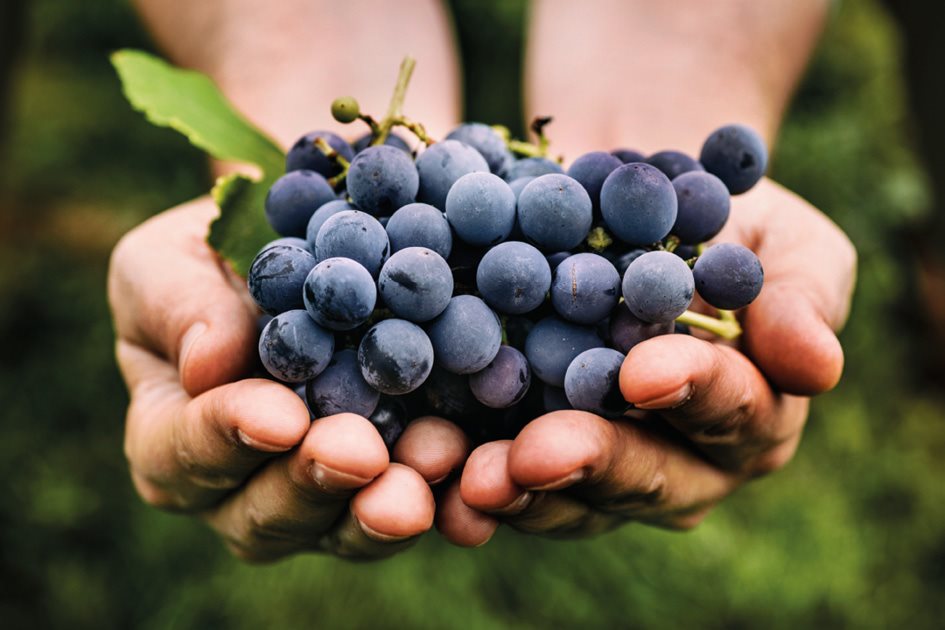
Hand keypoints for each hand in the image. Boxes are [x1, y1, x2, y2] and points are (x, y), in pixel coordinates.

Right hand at [108, 197, 468, 560]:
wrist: (298, 256)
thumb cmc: (214, 259)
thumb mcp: (171, 261)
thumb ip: (178, 307)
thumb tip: (209, 364)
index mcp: (171, 438)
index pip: (182, 453)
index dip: (226, 438)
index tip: (279, 415)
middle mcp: (240, 488)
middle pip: (266, 512)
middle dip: (316, 482)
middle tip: (361, 451)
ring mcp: (318, 498)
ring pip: (343, 526)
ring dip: (387, 503)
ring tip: (433, 461)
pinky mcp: (388, 486)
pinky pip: (415, 505)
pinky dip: (447, 496)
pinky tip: (475, 474)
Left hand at [436, 179, 856, 544]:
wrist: (615, 201)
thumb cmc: (709, 212)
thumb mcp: (775, 233)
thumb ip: (801, 294)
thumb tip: (818, 365)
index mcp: (750, 410)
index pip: (731, 409)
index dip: (693, 391)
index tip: (645, 369)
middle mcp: (680, 458)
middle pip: (645, 477)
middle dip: (591, 464)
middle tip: (536, 454)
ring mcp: (598, 463)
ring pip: (567, 497)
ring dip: (515, 491)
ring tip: (468, 478)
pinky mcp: (525, 450)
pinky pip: (501, 479)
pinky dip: (464, 478)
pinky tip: (426, 469)